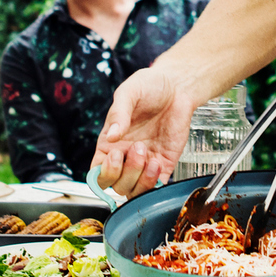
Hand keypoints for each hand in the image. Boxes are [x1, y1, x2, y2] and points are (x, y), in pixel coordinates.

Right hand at [92, 68, 198, 196]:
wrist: (177, 86)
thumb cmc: (149, 86)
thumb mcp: (130, 93)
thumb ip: (119, 113)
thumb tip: (111, 136)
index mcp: (109, 143)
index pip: (97, 173)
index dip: (105, 172)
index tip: (116, 154)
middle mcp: (125, 156)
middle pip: (116, 185)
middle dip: (126, 172)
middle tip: (138, 147)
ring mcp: (144, 163)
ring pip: (134, 190)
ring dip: (141, 179)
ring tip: (150, 157)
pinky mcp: (163, 164)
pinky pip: (155, 187)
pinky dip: (155, 182)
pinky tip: (158, 162)